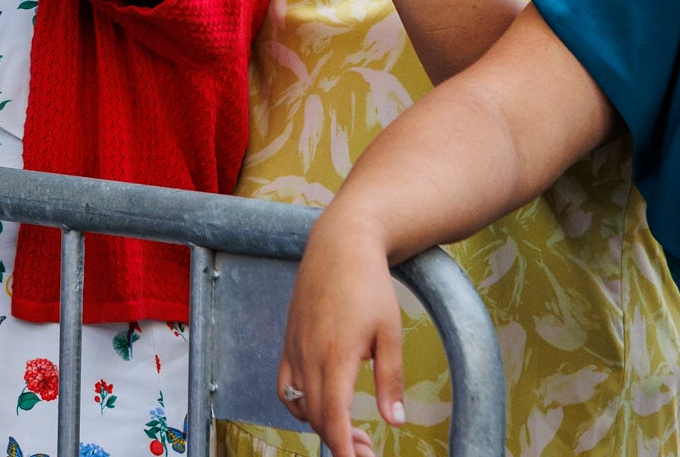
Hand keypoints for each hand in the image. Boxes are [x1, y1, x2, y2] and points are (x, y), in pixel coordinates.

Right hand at [279, 205, 406, 454]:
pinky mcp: (289, 339)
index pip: (333, 418)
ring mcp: (294, 347)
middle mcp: (309, 355)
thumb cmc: (369, 284)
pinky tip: (320, 406)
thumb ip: (390, 380)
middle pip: (317, 418)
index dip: (343, 449)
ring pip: (299, 405)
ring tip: (351, 431)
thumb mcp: (390, 332)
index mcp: (336, 356)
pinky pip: (285, 385)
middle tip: (368, 451)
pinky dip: (298, 405)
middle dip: (340, 443)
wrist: (340, 243)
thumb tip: (395, 420)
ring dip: (322, 425)